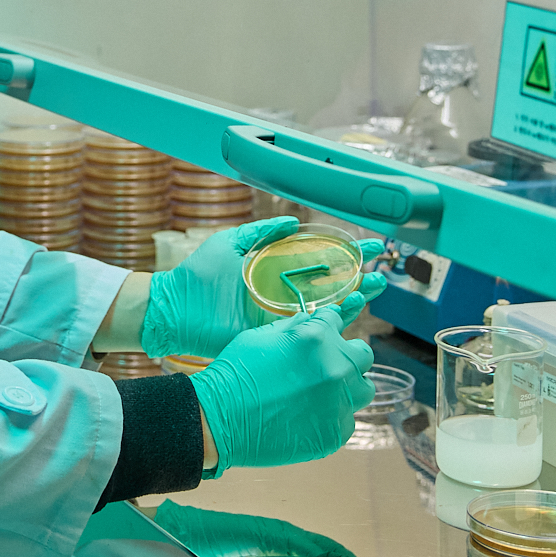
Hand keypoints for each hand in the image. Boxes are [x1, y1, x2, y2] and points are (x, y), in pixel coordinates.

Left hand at [140, 217, 386, 358]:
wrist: (173, 308)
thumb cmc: (196, 277)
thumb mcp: (230, 244)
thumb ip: (260, 234)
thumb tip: (292, 222)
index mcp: (272, 272)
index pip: (315, 262)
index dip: (342, 255)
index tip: (367, 247)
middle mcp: (281, 294)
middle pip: (329, 286)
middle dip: (358, 277)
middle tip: (381, 268)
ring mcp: (280, 316)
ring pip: (326, 308)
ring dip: (354, 297)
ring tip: (377, 285)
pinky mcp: (274, 334)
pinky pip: (308, 329)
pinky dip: (332, 322)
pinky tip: (353, 310)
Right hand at [188, 296, 376, 472]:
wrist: (220, 419)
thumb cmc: (235, 372)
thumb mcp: (262, 335)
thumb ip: (296, 326)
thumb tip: (315, 320)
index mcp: (316, 337)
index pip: (338, 321)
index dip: (326, 328)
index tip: (319, 338)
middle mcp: (334, 368)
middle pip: (363, 354)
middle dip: (346, 356)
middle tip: (325, 366)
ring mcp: (338, 403)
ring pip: (364, 388)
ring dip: (348, 387)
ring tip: (322, 392)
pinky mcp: (336, 433)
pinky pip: (348, 418)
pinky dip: (333, 416)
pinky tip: (308, 415)